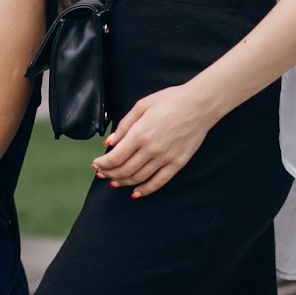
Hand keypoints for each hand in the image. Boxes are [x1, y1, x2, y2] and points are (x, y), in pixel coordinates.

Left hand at [91, 83, 217, 198]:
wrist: (200, 104)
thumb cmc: (170, 100)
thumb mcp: (141, 106)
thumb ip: (124, 125)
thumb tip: (110, 142)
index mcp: (140, 134)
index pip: (115, 157)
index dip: (102, 164)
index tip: (95, 164)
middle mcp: (151, 149)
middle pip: (124, 170)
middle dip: (109, 174)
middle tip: (102, 174)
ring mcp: (165, 158)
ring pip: (139, 178)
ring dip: (123, 182)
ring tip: (114, 181)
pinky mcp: (178, 163)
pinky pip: (159, 181)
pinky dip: (146, 190)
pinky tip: (136, 193)